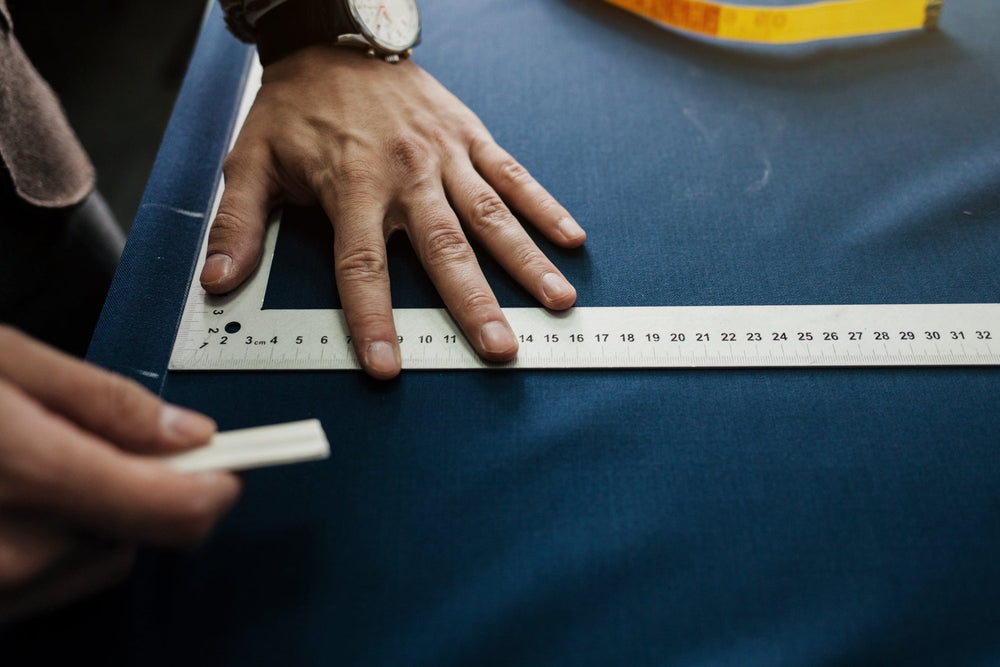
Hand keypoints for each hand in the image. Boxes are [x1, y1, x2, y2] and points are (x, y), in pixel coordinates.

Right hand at [0, 326, 240, 620]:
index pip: (175, 509)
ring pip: (99, 561)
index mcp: (29, 475)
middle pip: (142, 536)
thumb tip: (188, 434)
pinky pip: (49, 581)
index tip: (232, 461)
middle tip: (103, 439)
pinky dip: (54, 539)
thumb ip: (106, 404)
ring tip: (40, 462)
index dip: (217, 484)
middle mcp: (9, 556)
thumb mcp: (6, 362)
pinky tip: (14, 495)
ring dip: (99, 516)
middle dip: (143, 487)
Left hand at [200, 46, 585, 378]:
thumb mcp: (250, 160)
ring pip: (490, 214)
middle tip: (501, 348)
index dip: (373, 318)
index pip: (363, 266)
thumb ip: (239, 223)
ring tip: (558, 301)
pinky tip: (571, 239)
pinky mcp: (470, 135)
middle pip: (444, 248)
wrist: (334, 37)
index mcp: (352, 185)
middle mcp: (407, 174)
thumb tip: (219, 281)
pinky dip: (543, 205)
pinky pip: (512, 173)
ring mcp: (445, 154)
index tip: (387, 365)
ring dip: (525, 260)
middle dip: (474, 302)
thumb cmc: (294, 106)